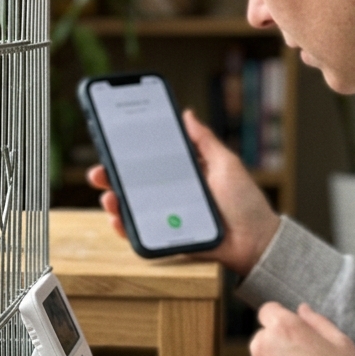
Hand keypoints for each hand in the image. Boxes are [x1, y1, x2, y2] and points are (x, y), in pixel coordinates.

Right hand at [85, 108, 280, 273]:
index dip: (129, 155)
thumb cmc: (245, 202)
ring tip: (109, 197)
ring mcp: (167, 215)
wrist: (255, 241)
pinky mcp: (168, 236)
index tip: (111, 146)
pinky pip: (141, 233)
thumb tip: (187, 114)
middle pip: (134, 184)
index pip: (150, 162)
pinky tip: (117, 219)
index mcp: (184, 174)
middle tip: (99, 173)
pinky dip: (125, 228)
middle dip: (111, 177)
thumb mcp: (226, 164)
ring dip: (114, 201)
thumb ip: (205, 141)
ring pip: (132, 208)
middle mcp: (171, 193)